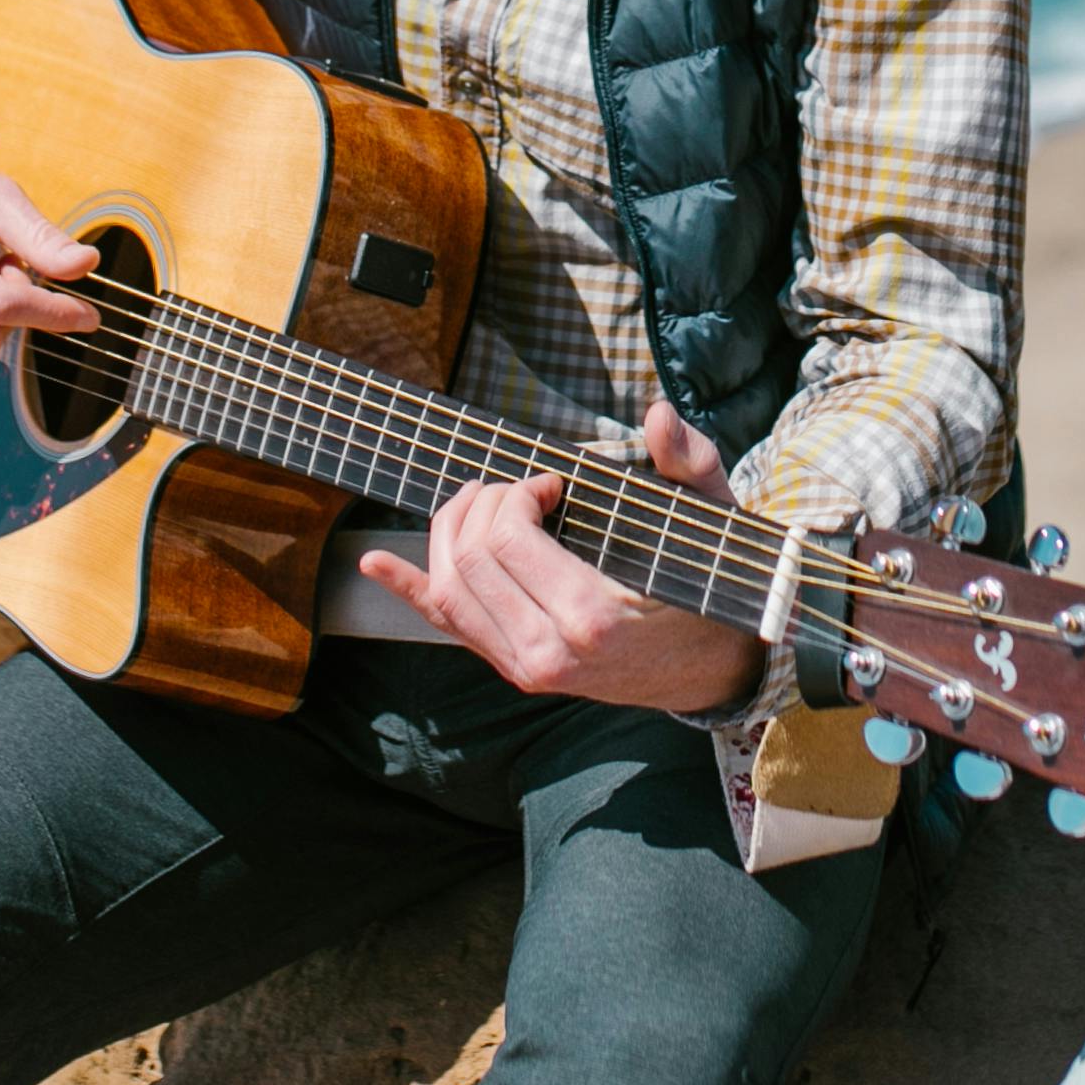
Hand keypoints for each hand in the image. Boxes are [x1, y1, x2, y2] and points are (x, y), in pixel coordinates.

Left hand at [358, 398, 765, 713]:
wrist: (710, 666)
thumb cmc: (706, 583)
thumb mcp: (708, 520)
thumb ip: (690, 464)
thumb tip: (658, 416)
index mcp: (588, 617)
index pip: (506, 540)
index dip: (515, 492)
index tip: (550, 481)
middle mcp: (544, 653)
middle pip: (466, 559)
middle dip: (482, 503)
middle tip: (523, 488)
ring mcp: (524, 668)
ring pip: (446, 590)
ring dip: (448, 531)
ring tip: (483, 502)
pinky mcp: (514, 669)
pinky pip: (447, 626)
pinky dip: (405, 589)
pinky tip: (374, 563)